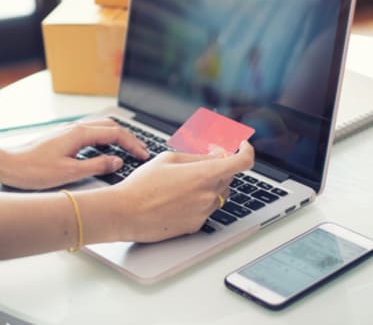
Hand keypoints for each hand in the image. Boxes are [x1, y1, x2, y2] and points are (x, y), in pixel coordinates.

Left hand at [0, 118, 149, 189]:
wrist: (8, 165)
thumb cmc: (33, 170)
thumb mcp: (69, 172)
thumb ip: (97, 166)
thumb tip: (117, 162)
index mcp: (79, 134)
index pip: (115, 133)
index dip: (133, 144)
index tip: (144, 155)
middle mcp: (75, 128)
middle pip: (110, 126)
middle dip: (129, 137)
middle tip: (141, 151)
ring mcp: (68, 132)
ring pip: (100, 128)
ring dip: (116, 137)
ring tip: (128, 150)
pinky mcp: (63, 138)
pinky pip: (90, 133)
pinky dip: (104, 139)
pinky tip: (105, 150)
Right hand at [113, 141, 253, 242]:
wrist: (126, 213)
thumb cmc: (143, 184)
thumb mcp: (168, 159)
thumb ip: (197, 156)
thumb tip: (217, 155)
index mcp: (204, 174)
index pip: (242, 162)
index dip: (246, 151)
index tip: (242, 146)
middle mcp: (209, 195)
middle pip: (228, 177)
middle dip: (218, 167)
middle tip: (198, 162)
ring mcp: (204, 213)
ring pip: (217, 195)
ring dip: (208, 185)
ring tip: (180, 183)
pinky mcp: (196, 226)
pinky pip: (205, 210)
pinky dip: (197, 201)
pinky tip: (175, 199)